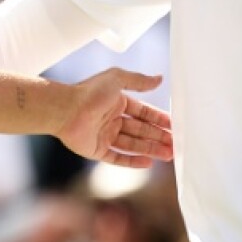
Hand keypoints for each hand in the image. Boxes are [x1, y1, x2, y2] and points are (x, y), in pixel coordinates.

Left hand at [56, 69, 172, 167]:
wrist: (65, 109)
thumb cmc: (89, 92)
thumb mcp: (117, 79)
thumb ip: (139, 81)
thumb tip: (160, 78)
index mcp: (117, 102)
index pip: (143, 112)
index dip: (158, 119)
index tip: (174, 126)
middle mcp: (112, 119)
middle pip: (140, 130)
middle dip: (158, 137)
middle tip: (176, 145)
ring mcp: (105, 136)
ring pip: (133, 145)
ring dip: (151, 149)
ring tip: (168, 155)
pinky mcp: (97, 151)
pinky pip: (118, 158)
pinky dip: (133, 161)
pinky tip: (148, 163)